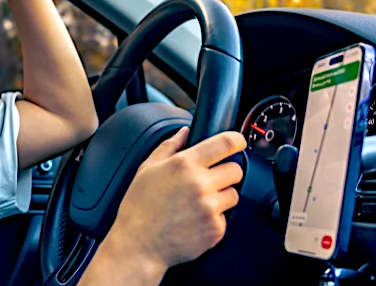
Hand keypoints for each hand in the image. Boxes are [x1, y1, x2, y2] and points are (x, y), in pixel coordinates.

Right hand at [107, 127, 245, 269]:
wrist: (138, 244)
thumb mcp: (147, 168)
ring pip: (233, 194)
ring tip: (198, 202)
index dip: (236, 140)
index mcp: (185, 165)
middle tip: (209, 179)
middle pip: (235, 170)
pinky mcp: (216, 229)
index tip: (237, 142)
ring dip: (221, 196)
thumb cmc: (139, 207)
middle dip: (225, 171)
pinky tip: (195, 219)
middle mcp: (201, 184)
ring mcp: (210, 208)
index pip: (225, 144)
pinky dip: (214, 218)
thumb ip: (169, 146)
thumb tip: (185, 132)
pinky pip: (226, 217)